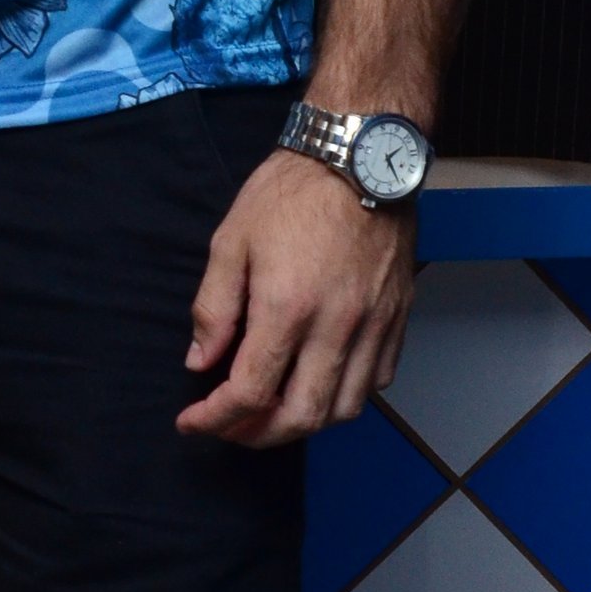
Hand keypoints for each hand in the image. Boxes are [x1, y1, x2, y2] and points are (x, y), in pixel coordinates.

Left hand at [179, 149, 413, 446]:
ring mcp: (373, 325)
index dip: (215, 420)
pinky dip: (343, 398)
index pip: (249, 393)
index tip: (193, 421)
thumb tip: (200, 362)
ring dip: (302, 424)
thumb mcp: (231, 241)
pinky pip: (376, 381)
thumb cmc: (291, 192)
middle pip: (300, 417)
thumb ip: (213, 308)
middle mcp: (336, 326)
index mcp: (287, 307)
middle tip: (228, 428)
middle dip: (256, 435)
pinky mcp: (398, 318)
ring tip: (270, 414)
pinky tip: (317, 385)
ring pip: (343, 408)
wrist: (360, 156)